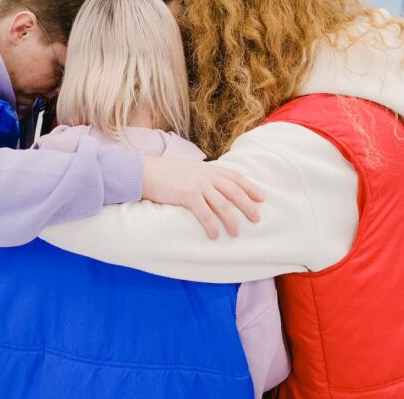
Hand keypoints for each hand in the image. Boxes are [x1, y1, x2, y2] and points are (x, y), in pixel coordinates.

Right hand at [141, 158, 263, 239]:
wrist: (142, 172)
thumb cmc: (162, 172)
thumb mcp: (186, 169)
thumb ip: (200, 176)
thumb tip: (209, 188)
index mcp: (207, 169)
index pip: (235, 177)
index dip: (250, 187)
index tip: (261, 198)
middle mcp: (206, 175)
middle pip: (234, 192)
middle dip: (248, 206)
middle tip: (257, 219)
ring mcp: (198, 185)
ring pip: (223, 205)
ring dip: (232, 221)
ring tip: (236, 233)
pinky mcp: (188, 195)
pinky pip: (205, 214)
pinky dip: (212, 226)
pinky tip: (215, 235)